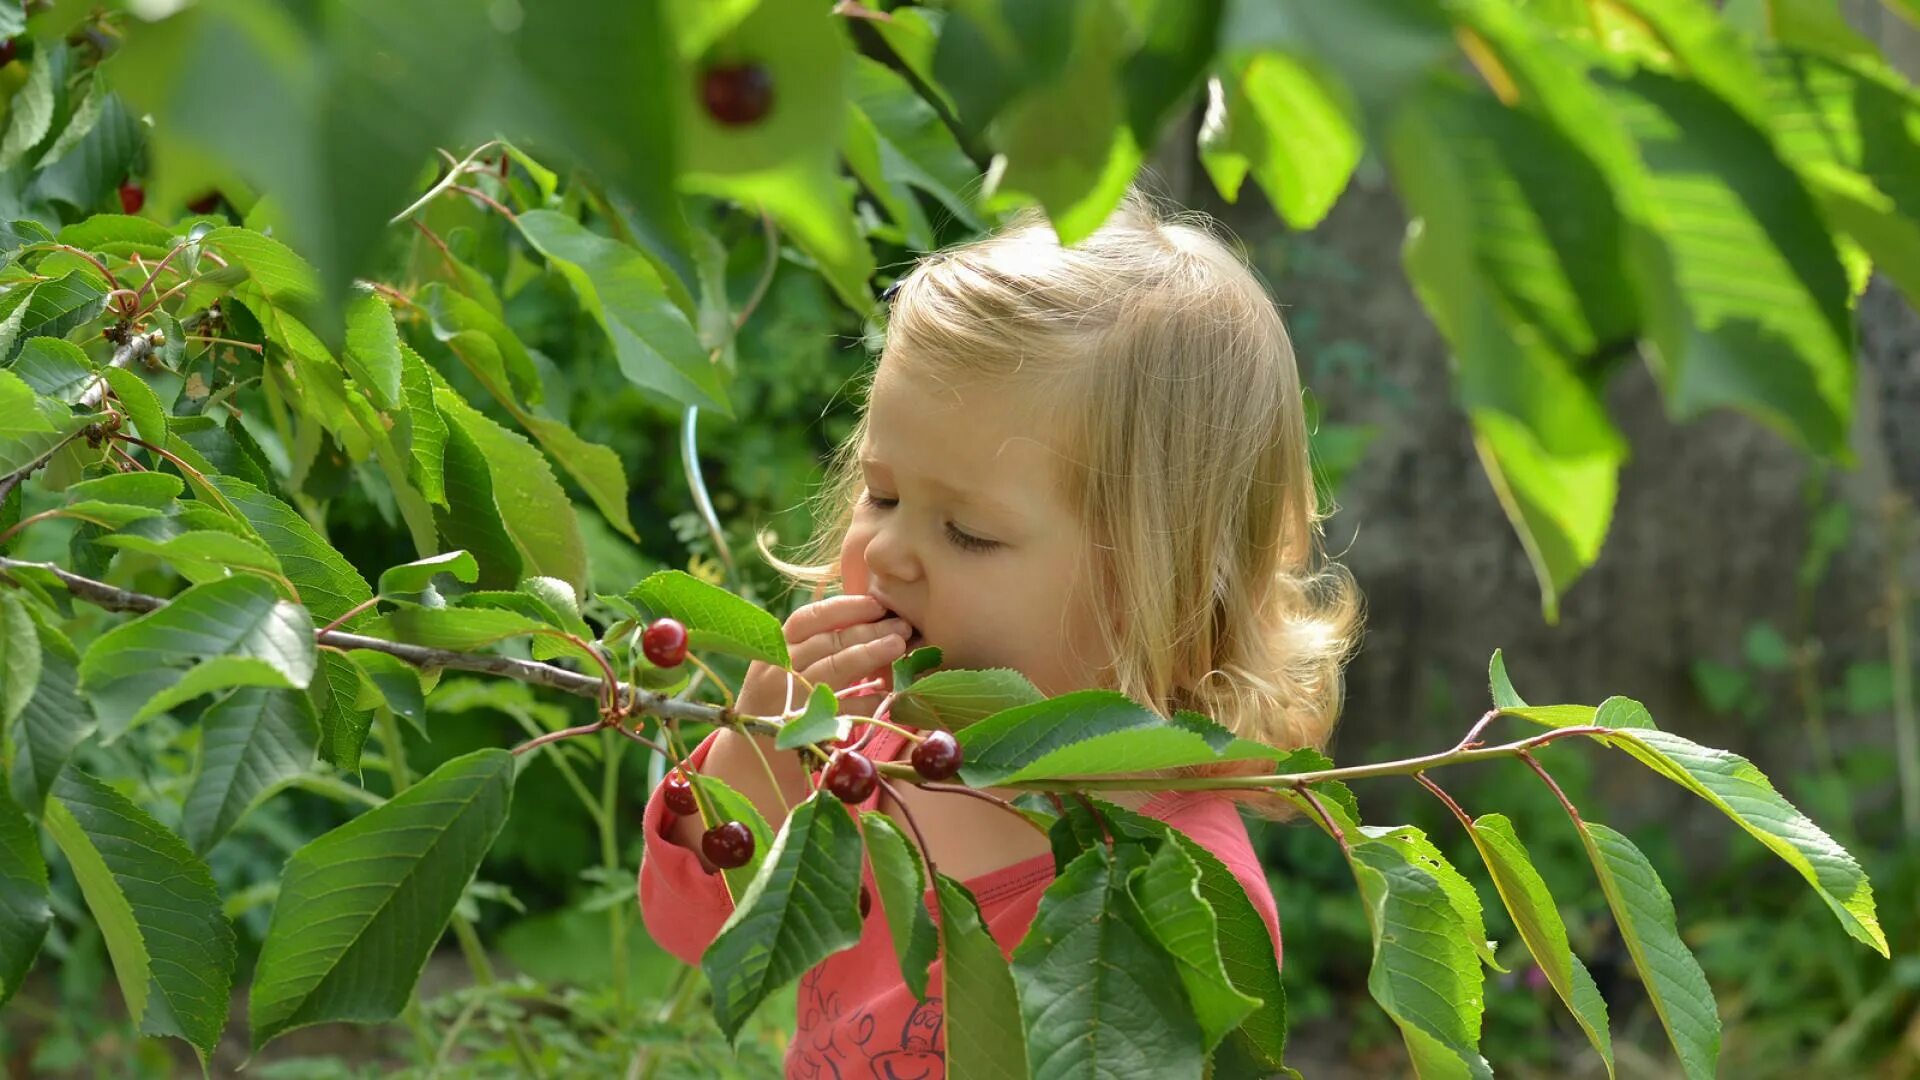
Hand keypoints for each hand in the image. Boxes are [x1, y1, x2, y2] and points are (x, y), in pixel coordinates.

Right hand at [737, 594, 911, 719]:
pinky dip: (867, 700)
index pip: (809, 618)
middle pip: (828, 642)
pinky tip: (888, 695)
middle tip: (902, 626)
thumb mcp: (787, 668)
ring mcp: (789, 700)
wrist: (754, 757)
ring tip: (899, 646)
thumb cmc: (781, 703)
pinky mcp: (803, 730)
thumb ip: (817, 645)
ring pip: (833, 669)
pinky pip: (842, 710)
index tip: (877, 604)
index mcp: (774, 649)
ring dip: (869, 655)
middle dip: (868, 630)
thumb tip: (870, 620)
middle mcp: (777, 671)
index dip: (845, 608)